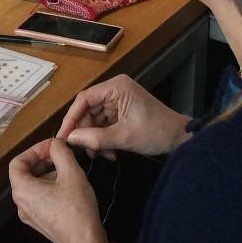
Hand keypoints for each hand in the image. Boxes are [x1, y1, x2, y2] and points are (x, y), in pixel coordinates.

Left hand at [8, 138, 109, 242]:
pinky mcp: (40, 221)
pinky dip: (50, 186)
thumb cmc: (76, 207)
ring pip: (34, 185)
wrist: (84, 242)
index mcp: (22, 190)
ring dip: (48, 172)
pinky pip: (40, 197)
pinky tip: (69, 186)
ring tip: (69, 169)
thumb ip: (60, 152)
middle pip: (25, 173)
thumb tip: (56, 144)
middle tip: (62, 154)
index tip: (52, 146)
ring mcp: (29, 215)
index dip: (34, 150)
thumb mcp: (71, 172)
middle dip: (43, 160)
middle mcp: (20, 203)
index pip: (17, 162)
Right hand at [58, 74, 187, 158]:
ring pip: (94, 120)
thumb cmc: (155, 132)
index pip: (84, 99)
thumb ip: (96, 138)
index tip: (63, 137)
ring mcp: (118, 101)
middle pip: (88, 110)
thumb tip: (70, 139)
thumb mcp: (124, 137)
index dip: (71, 118)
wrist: (178, 138)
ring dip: (95, 139)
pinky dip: (103, 139)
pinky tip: (109, 153)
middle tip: (86, 152)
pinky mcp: (121, 112)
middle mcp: (115, 90)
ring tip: (103, 156)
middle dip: (86, 132)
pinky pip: (103, 125)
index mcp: (116, 87)